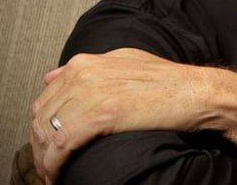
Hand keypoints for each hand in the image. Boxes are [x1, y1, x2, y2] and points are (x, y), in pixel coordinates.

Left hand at [29, 48, 217, 183]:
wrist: (196, 92)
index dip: (42, 125)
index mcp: (86, 62)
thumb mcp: (126, 62)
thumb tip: (52, 76)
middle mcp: (83, 74)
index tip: (48, 145)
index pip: (46, 98)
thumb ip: (89, 67)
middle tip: (48, 165)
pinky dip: (55, 164)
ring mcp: (90, 92)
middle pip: (42, 117)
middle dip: (40, 146)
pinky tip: (59, 175)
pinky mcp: (100, 114)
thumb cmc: (169, 81)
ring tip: (53, 174)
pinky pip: (61, 145)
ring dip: (45, 159)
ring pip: (47, 133)